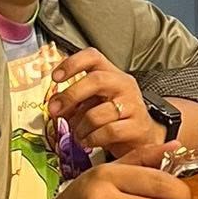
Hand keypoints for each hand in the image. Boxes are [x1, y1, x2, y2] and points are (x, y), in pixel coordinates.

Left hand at [48, 48, 162, 157]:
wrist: (142, 139)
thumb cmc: (114, 120)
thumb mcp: (92, 105)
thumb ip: (73, 102)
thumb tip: (55, 104)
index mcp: (111, 75)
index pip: (93, 57)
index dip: (72, 64)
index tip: (56, 77)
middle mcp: (124, 85)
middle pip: (96, 80)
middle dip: (71, 96)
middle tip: (55, 110)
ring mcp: (133, 105)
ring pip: (97, 114)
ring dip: (80, 128)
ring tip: (80, 134)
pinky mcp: (137, 126)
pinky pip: (108, 132)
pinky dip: (92, 139)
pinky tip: (90, 141)